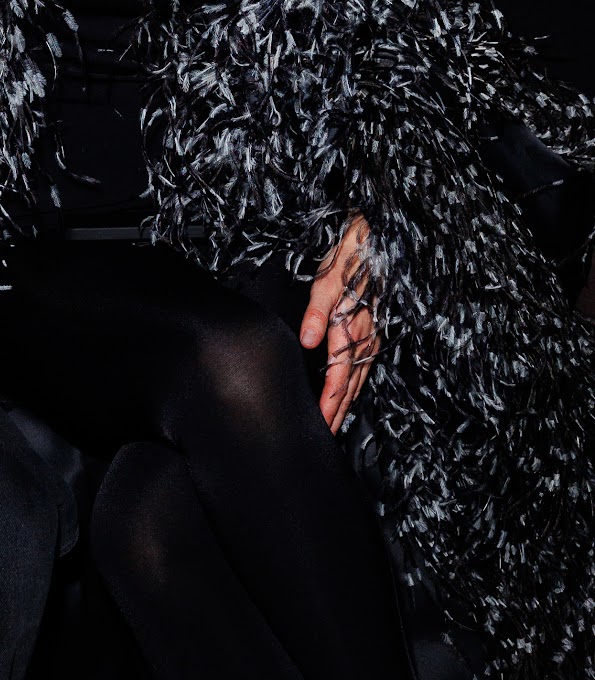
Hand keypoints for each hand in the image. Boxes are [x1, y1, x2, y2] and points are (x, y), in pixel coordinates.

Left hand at [300, 214, 377, 433]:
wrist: (372, 243)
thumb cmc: (347, 261)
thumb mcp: (325, 283)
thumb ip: (316, 313)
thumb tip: (307, 341)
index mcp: (351, 331)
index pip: (337, 378)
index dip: (328, 404)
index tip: (321, 426)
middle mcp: (364, 339)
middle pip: (349, 386)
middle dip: (337, 412)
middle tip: (325, 436)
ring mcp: (370, 336)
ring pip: (357, 379)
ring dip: (346, 402)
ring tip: (335, 422)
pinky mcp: (371, 331)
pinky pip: (363, 366)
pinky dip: (354, 384)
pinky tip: (348, 392)